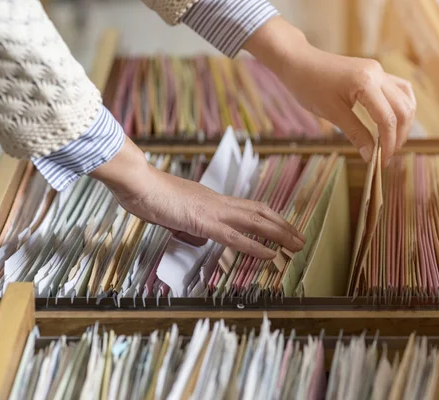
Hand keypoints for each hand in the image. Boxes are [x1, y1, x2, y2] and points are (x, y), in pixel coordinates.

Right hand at [90, 137, 304, 259]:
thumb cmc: (149, 194)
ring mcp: (213, 211)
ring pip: (256, 223)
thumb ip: (187, 222)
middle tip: (301, 237)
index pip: (248, 208)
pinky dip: (256, 247)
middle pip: (260, 212)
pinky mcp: (203, 222)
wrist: (137, 182)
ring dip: (280, 234)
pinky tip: (270, 255)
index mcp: (212, 200)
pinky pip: (235, 237)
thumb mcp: (173, 211)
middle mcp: (218, 202)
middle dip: (283, 225)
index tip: (283, 227)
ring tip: (297, 245)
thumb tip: (195, 234)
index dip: (269, 218)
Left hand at [244, 17, 416, 166]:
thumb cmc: (309, 86)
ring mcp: (378, 70)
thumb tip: (370, 156)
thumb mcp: (332, 113)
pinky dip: (399, 106)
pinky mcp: (375, 71)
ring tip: (393, 140)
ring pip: (405, 98)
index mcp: (366, 83)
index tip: (382, 162)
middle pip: (403, 109)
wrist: (299, 62)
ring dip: (403, 121)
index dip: (388, 143)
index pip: (387, 119)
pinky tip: (394, 120)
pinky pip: (398, 88)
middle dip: (399, 135)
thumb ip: (355, 133)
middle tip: (387, 154)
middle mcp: (378, 73)